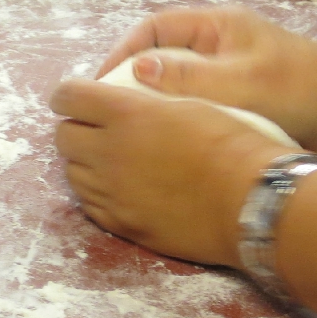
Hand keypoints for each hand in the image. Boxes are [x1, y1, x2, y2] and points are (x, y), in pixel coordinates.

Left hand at [50, 78, 283, 266]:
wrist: (253, 201)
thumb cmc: (233, 143)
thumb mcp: (191, 102)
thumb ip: (147, 101)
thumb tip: (123, 100)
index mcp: (126, 113)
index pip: (69, 96)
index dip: (68, 94)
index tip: (74, 97)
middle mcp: (109, 152)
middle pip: (63, 136)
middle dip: (76, 127)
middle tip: (96, 128)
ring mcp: (111, 192)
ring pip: (72, 172)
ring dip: (85, 162)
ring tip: (111, 160)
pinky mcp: (120, 223)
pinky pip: (89, 204)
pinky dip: (97, 193)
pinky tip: (120, 189)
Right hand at [89, 6, 316, 150]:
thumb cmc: (298, 89)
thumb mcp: (242, 81)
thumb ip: (189, 77)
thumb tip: (136, 71)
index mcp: (215, 25)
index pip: (152, 28)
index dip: (121, 52)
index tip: (101, 85)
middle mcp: (215, 43)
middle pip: (158, 54)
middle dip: (130, 80)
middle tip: (108, 113)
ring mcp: (225, 69)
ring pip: (173, 80)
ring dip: (151, 101)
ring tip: (129, 130)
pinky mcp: (234, 96)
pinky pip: (191, 101)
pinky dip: (174, 116)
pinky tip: (163, 140)